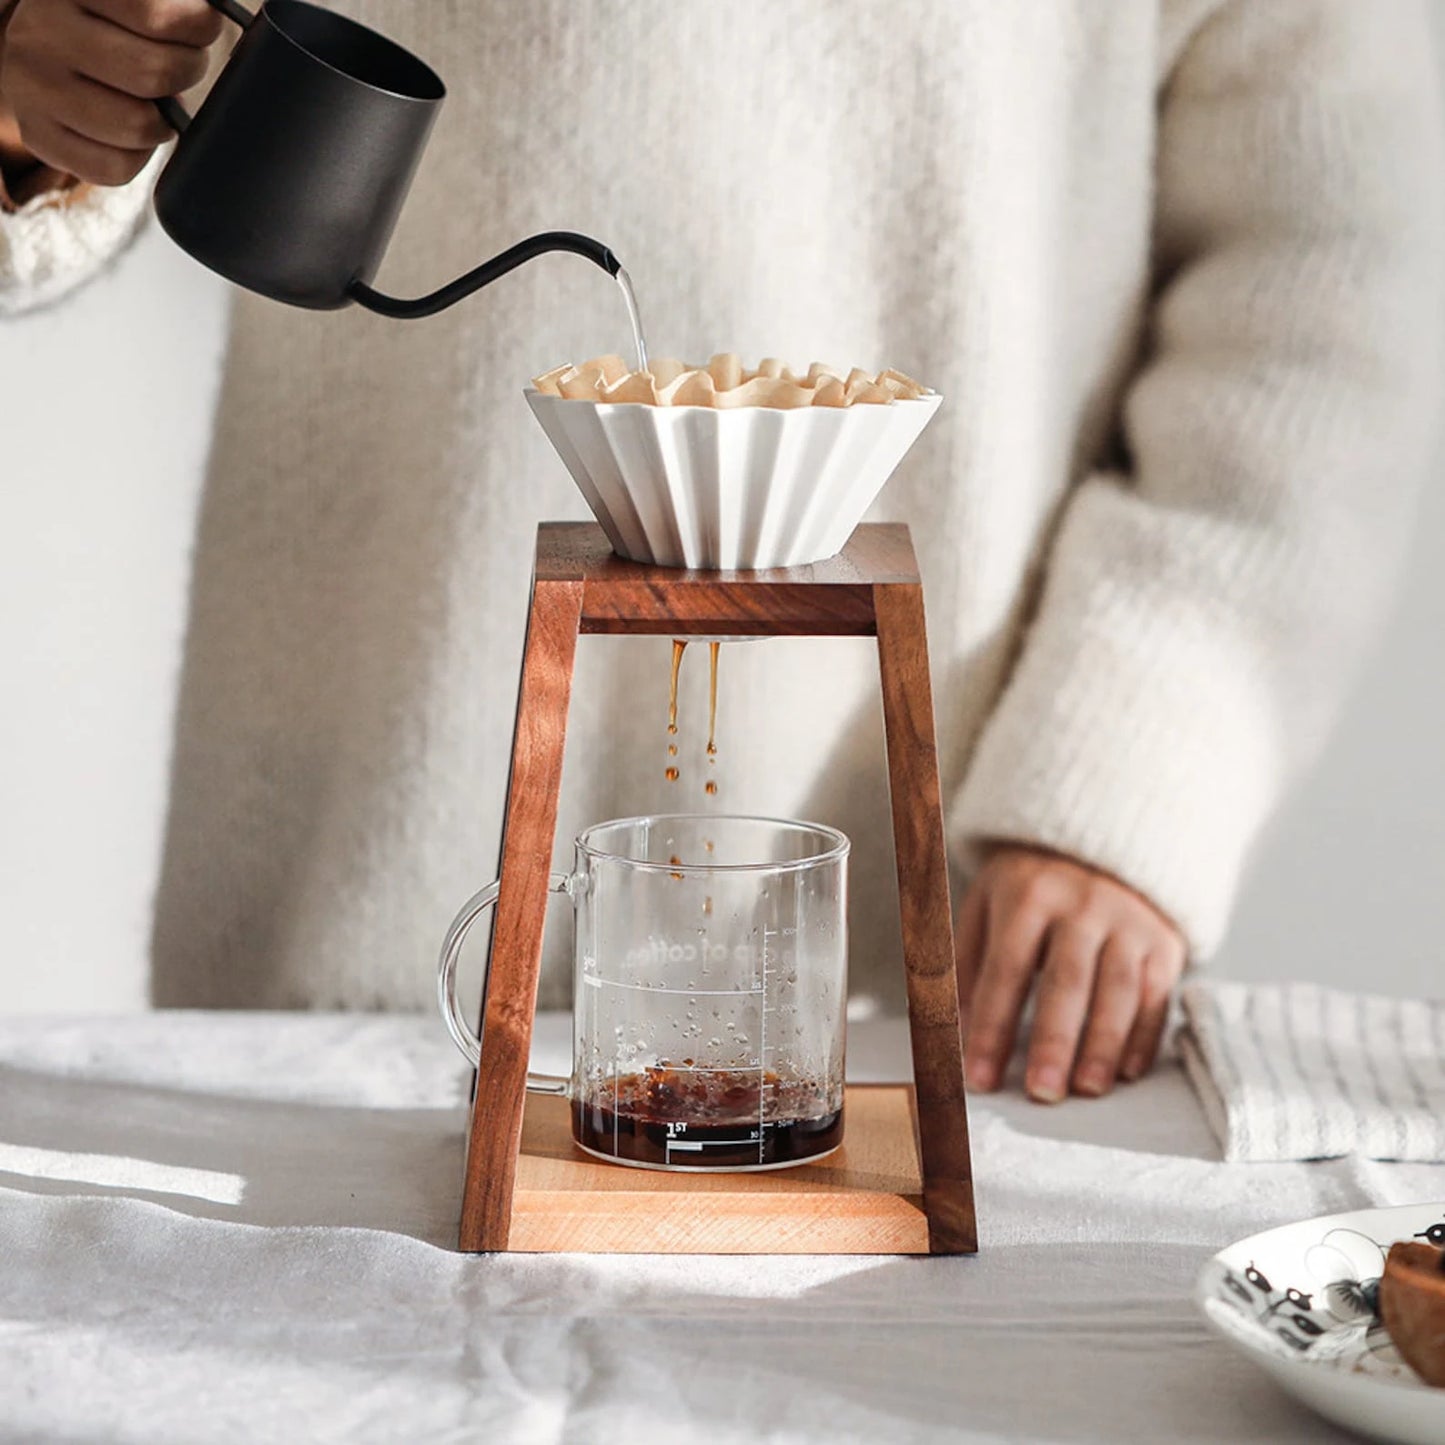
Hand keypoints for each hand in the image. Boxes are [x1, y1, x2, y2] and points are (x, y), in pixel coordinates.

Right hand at [0, 0, 221, 184]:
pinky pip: (115, 167)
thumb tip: (211, 26)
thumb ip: (163, 6)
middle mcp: (42, 31)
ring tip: (154, 101)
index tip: (200, 25)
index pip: (159, 16)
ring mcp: (34, 88)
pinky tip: (131, 133)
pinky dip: (138, 156)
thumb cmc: (95, 17)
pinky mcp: (37, 136)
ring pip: (138, 126)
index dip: (199, 25)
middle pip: (155, 73)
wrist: (25, 43)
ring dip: (163, 121)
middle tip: (181, 65)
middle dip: (186, 71)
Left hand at [956, 845, 1185, 1101]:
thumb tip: (956, 1034)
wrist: (1103, 837)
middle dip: (1054, 1042)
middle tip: (1042, 1093)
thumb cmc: (1029, 889)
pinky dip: (1144, 1037)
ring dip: (1103, 1046)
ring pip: (1119, 991)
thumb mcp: (986, 905)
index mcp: (1027, 895)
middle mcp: (1082, 905)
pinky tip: (1126, 1073)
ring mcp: (1129, 921)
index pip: (1006, 969)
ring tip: (1085, 1091)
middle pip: (1067, 982)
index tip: (980, 1079)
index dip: (992, 1027)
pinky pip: (1158, 995)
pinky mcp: (1164, 941)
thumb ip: (969, 965)